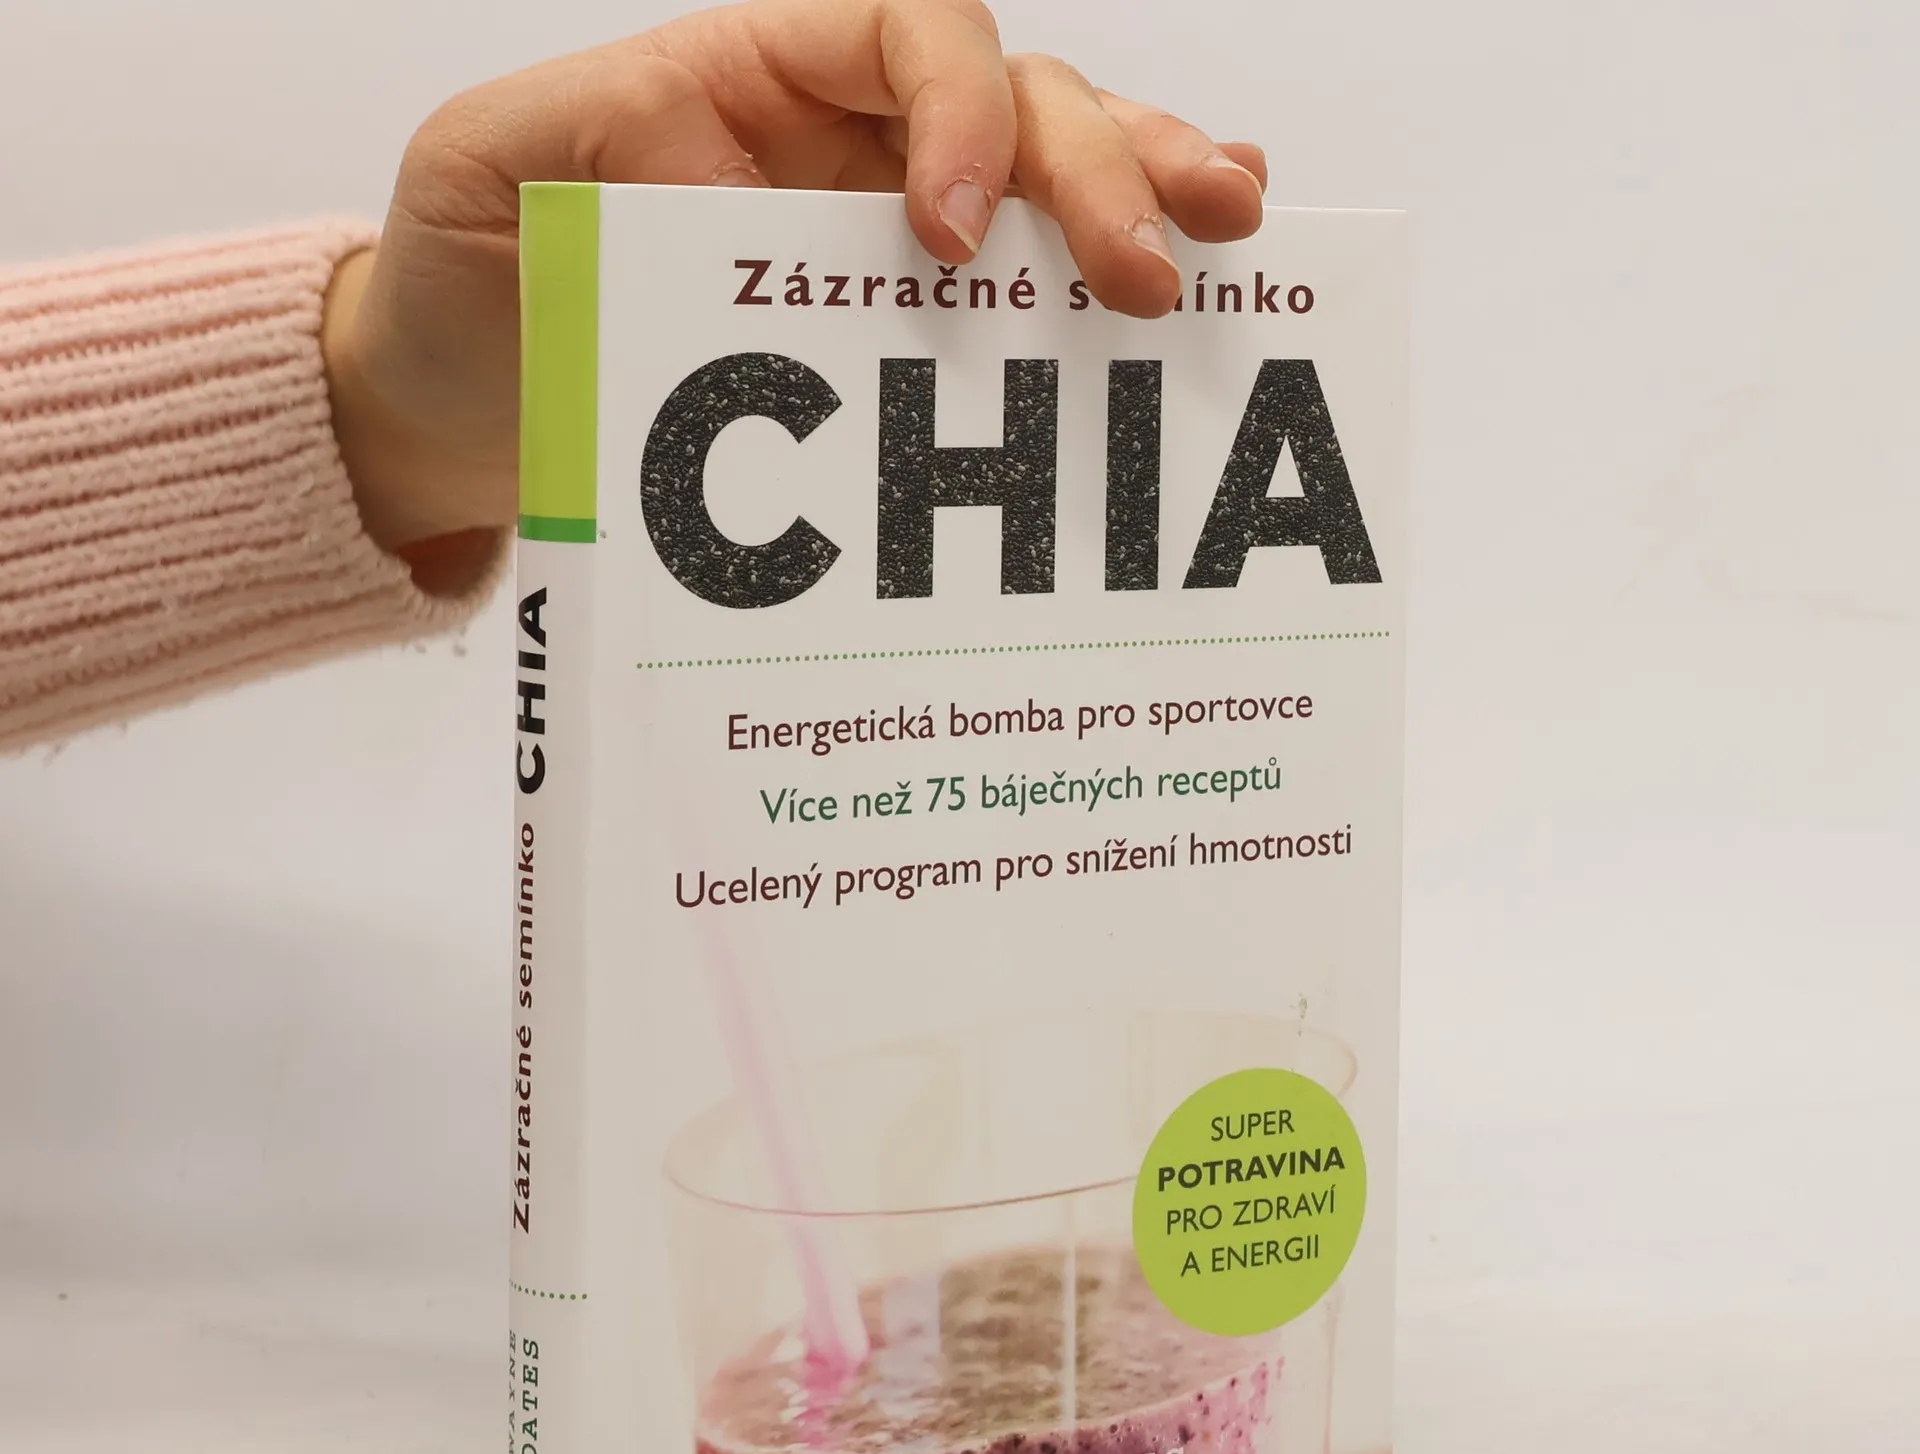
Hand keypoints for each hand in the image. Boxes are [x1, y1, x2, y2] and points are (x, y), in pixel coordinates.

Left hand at [323, 0, 1268, 555]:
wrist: (481, 408)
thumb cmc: (476, 288)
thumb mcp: (478, 181)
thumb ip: (565, 142)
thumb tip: (694, 175)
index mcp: (753, 77)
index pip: (904, 28)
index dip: (960, 107)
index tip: (954, 238)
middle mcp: (846, 137)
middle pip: (1017, 98)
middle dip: (1097, 169)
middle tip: (1154, 269)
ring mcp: (890, 227)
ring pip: (1054, 174)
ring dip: (1147, 197)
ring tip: (1227, 235)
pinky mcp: (908, 323)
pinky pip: (1032, 278)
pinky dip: (1114, 268)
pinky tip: (1204, 278)